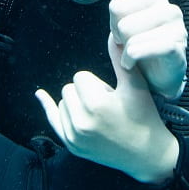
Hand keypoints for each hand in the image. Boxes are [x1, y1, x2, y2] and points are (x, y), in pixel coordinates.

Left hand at [36, 37, 180, 184]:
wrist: (148, 156)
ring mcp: (74, 137)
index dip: (96, 82)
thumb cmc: (145, 117)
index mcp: (96, 105)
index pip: (80, 76)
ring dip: (77, 103)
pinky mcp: (72, 146)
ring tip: (101, 116)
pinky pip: (53, 119)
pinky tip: (40, 95)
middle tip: (108, 106)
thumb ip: (120, 59)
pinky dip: (48, 107)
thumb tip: (112, 33)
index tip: (111, 94)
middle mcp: (81, 122)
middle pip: (69, 88)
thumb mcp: (135, 86)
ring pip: (63, 102)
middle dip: (86, 92)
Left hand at [107, 0, 186, 99]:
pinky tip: (134, 63)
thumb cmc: (142, 44)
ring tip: (133, 55)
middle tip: (130, 45)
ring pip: (132, 38)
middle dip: (120, 39)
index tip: (124, 32)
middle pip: (123, 23)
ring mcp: (177, 29)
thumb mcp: (128, 16)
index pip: (116, 6)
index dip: (113, 23)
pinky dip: (132, 60)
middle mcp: (170, 9)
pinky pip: (144, 49)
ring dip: (125, 53)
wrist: (156, 78)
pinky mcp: (177, 49)